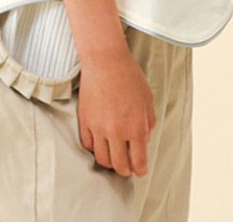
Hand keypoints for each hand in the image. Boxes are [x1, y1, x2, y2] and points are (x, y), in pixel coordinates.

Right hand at [76, 49, 156, 176]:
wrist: (105, 60)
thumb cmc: (129, 77)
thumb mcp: (147, 100)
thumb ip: (148, 124)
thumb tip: (143, 140)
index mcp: (136, 128)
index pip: (139, 162)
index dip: (141, 170)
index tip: (140, 170)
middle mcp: (117, 132)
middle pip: (119, 166)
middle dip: (126, 170)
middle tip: (127, 167)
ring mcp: (98, 128)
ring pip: (102, 159)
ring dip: (110, 162)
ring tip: (114, 156)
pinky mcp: (84, 121)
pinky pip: (88, 145)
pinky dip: (95, 148)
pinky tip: (101, 143)